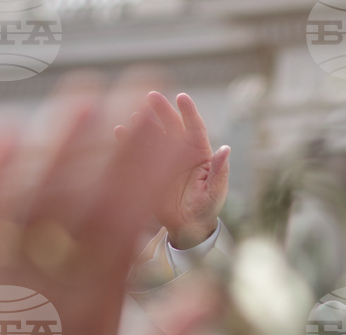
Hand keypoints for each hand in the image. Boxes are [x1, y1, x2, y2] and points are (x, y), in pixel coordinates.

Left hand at [0, 72, 216, 334]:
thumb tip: (213, 298)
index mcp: (92, 309)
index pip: (130, 225)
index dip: (154, 175)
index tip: (178, 136)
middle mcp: (45, 283)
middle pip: (85, 197)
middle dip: (117, 142)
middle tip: (140, 95)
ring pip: (30, 197)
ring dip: (58, 143)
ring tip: (82, 97)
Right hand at [115, 92, 228, 248]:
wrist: (188, 226)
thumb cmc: (207, 208)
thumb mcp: (215, 191)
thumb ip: (219, 170)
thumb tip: (226, 149)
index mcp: (200, 153)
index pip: (195, 128)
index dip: (188, 112)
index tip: (181, 97)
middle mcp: (181, 152)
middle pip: (171, 126)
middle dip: (162, 111)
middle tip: (152, 96)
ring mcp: (163, 160)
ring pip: (153, 137)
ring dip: (144, 125)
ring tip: (134, 114)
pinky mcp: (149, 171)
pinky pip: (138, 154)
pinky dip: (129, 142)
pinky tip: (119, 132)